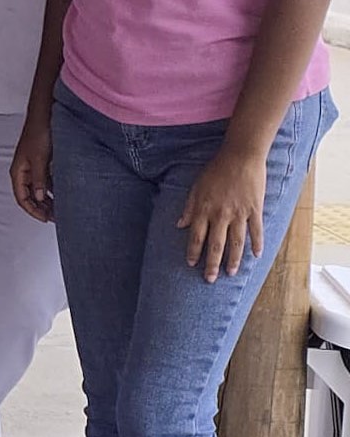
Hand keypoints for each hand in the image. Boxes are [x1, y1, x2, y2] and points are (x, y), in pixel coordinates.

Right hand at [11, 112, 53, 223]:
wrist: (45, 116)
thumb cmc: (38, 133)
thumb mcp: (39, 159)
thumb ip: (38, 179)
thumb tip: (39, 196)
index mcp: (18, 172)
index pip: (22, 198)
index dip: (33, 210)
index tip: (45, 218)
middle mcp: (24, 171)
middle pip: (29, 196)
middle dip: (41, 208)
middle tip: (55, 217)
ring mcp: (34, 167)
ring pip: (38, 189)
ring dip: (47, 199)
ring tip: (60, 208)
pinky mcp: (43, 163)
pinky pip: (46, 181)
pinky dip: (53, 189)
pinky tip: (62, 193)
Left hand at [179, 145, 267, 281]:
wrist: (240, 156)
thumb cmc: (216, 170)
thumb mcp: (196, 187)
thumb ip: (189, 207)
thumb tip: (179, 225)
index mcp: (204, 209)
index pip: (196, 236)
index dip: (194, 252)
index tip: (191, 265)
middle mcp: (220, 215)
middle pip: (215, 245)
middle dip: (212, 264)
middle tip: (210, 280)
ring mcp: (239, 213)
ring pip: (236, 242)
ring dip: (233, 260)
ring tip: (231, 273)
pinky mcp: (255, 210)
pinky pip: (256, 231)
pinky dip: (257, 244)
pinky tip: (256, 255)